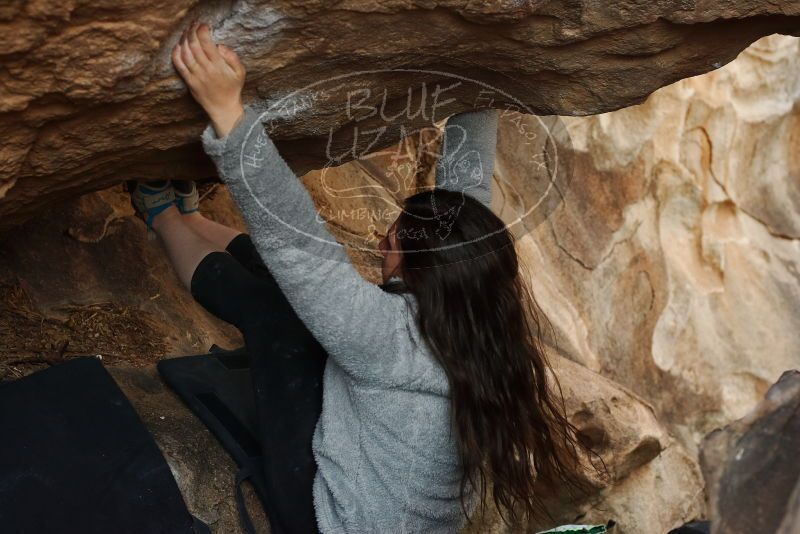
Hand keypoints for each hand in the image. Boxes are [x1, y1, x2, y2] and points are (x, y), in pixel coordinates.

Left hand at [172, 20, 245, 137]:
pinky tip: (177, 46)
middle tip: (192, 25)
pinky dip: (176, 55)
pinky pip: (179, 66)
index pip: (207, 43)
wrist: (224, 108)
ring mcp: (196, 76)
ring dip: (183, 40)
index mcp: (219, 66)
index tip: (203, 25)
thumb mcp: (240, 73)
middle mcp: (206, 70)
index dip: (202, 31)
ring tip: (186, 32)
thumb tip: (220, 46)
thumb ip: (232, 57)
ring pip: (185, 54)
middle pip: (194, 46)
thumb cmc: (232, 89)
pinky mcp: (189, 82)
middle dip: (191, 32)